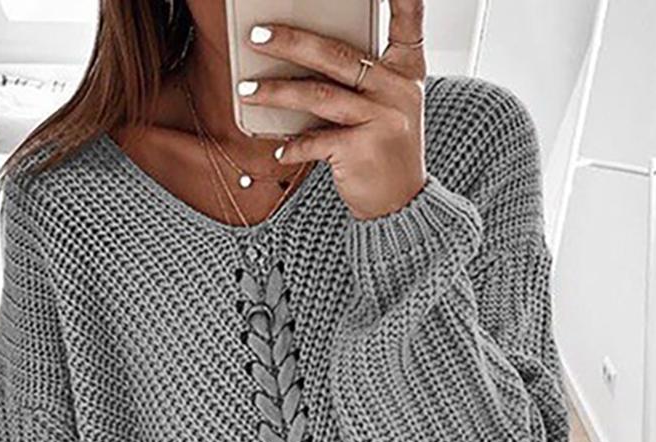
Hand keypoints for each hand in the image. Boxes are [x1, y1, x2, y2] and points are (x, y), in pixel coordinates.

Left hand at [241, 0, 427, 220]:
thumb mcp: (386, 108)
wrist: (401, 205)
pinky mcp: (363, 149)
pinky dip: (294, 146)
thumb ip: (360, 81)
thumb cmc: (386, 152)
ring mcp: (382, 118)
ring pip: (318, 94)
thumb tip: (300, 60)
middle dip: (290, 42)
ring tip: (246, 89)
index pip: (408, 21)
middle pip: (336, 54)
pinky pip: (317, 140)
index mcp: (406, 71)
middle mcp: (397, 89)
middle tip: (256, 36)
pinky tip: (278, 149)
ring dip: (276, 92)